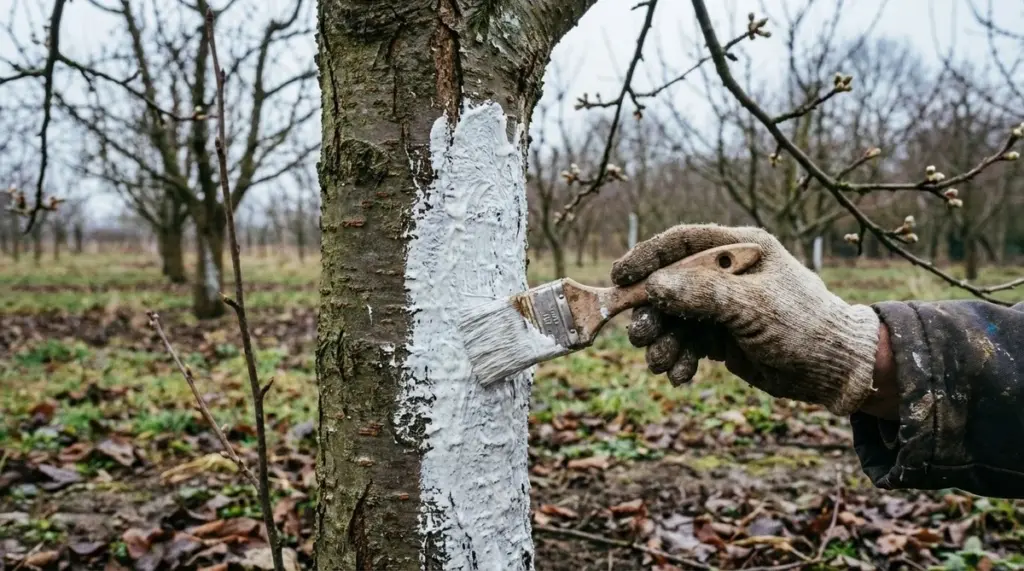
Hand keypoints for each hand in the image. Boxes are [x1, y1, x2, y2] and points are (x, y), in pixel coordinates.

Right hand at [612, 224, 880, 415]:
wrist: (834, 371)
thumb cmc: (804, 327)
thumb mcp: (753, 307)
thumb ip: (703, 294)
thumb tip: (654, 285)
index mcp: (739, 249)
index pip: (682, 243)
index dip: (647, 257)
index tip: (619, 277)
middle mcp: (726, 272)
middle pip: (669, 284)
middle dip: (651, 312)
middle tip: (639, 336)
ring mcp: (722, 305)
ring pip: (674, 317)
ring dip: (662, 342)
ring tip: (661, 365)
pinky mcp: (721, 334)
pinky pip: (686, 342)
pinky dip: (678, 358)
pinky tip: (680, 375)